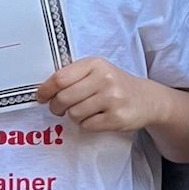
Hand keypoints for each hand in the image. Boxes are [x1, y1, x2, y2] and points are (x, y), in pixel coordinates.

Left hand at [36, 57, 158, 134]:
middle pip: (64, 98)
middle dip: (56, 107)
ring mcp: (112, 98)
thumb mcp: (97, 71)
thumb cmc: (115, 85)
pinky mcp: (117, 117)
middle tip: (58, 109)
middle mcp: (105, 79)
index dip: (46, 90)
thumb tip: (44, 92)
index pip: (60, 78)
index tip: (41, 97)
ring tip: (84, 111)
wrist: (147, 99)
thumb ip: (73, 76)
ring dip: (74, 116)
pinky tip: (96, 118)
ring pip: (74, 114)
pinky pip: (87, 125)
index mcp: (95, 64)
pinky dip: (87, 124)